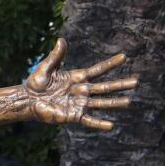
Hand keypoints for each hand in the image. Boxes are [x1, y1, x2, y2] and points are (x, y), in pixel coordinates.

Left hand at [23, 38, 137, 129]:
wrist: (27, 100)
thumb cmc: (36, 83)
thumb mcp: (46, 67)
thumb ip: (56, 56)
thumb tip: (61, 40)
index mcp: (77, 78)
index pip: (98, 70)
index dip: (111, 64)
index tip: (124, 57)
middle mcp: (82, 91)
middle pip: (105, 87)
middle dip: (121, 84)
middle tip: (137, 81)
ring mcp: (79, 104)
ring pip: (101, 103)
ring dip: (115, 103)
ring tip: (130, 101)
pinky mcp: (73, 116)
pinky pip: (88, 120)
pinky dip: (99, 124)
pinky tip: (111, 125)